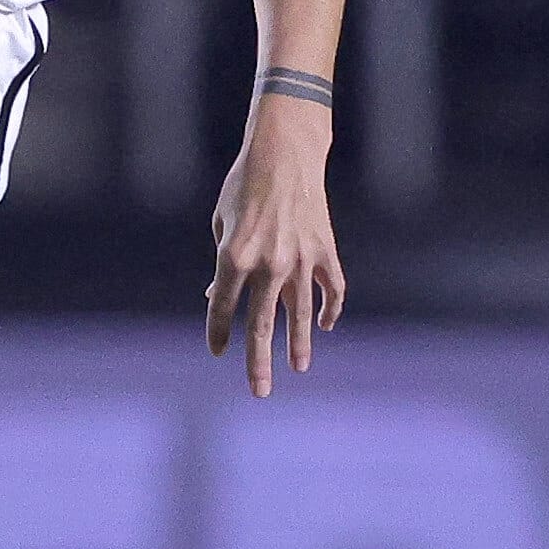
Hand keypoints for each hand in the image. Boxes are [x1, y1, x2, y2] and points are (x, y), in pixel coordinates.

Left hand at [206, 108, 346, 396]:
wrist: (285, 156)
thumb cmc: (243, 187)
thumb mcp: (221, 224)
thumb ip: (224, 264)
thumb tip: (220, 295)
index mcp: (234, 256)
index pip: (223, 307)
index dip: (218, 332)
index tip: (217, 352)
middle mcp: (269, 265)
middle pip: (262, 324)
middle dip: (259, 361)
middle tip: (259, 392)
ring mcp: (301, 260)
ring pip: (301, 314)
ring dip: (299, 344)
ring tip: (298, 368)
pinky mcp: (325, 251)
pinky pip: (331, 289)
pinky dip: (330, 308)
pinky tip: (326, 325)